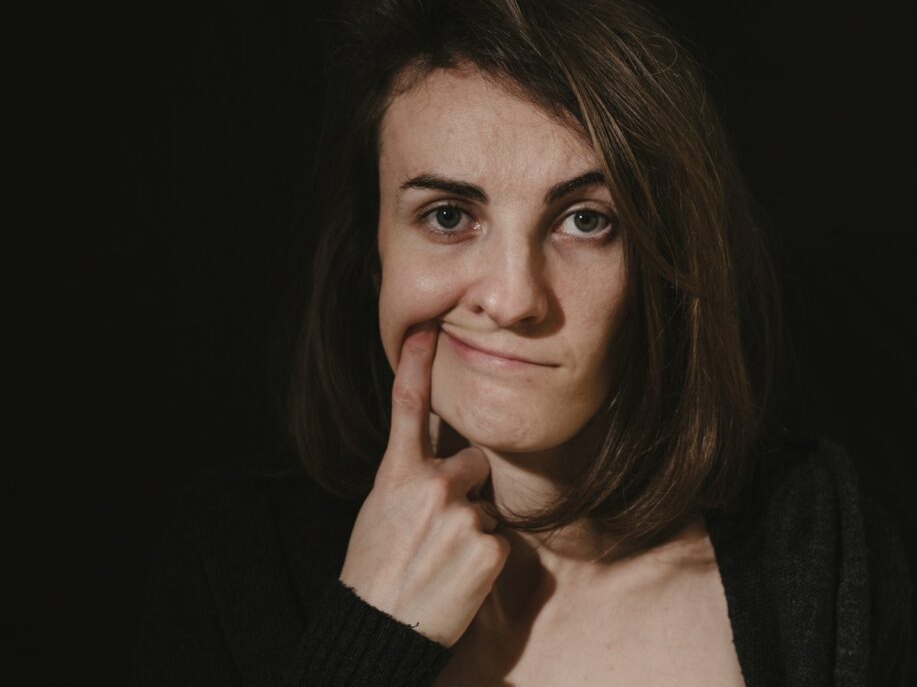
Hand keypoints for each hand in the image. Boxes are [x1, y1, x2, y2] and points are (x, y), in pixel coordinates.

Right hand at [339, 321, 509, 646]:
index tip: (425, 329)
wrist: (380, 629)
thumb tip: (439, 460)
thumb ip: (410, 478)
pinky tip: (458, 578)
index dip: (416, 365)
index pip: (408, 408)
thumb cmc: (375, 569)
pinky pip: (498, 540)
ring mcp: (464, 515)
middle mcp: (433, 487)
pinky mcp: (490, 547)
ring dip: (473, 528)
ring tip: (441, 561)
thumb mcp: (380, 511)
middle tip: (438, 527)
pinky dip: (484, 558)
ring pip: (486, 507)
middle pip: (473, 462)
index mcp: (398, 475)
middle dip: (464, 486)